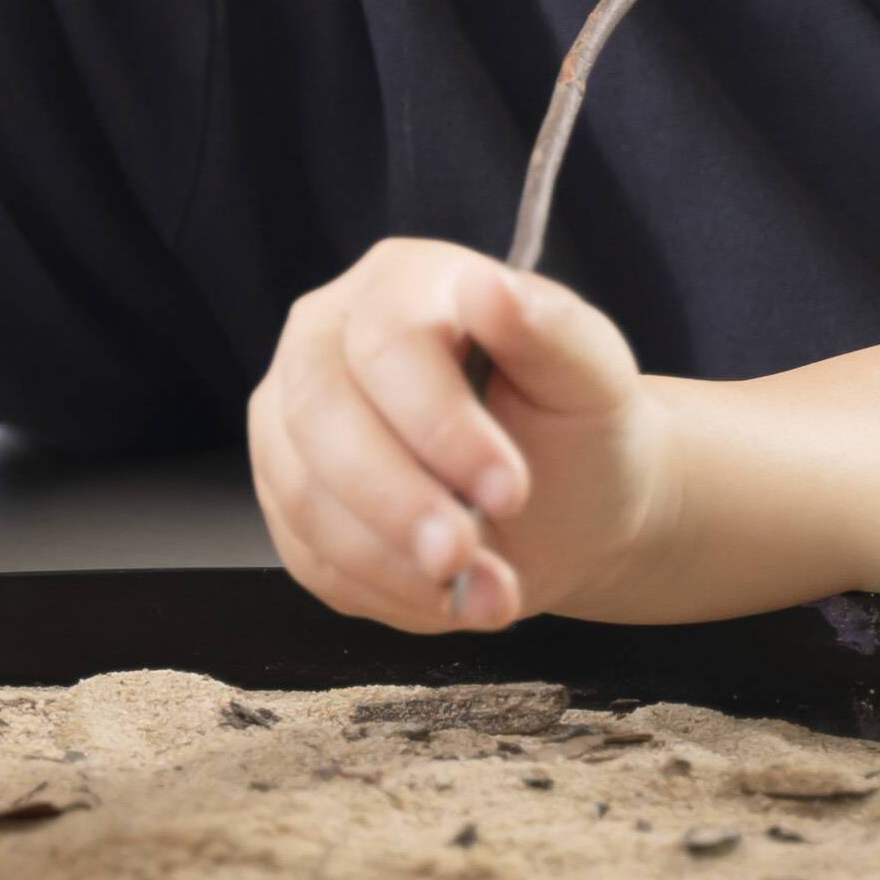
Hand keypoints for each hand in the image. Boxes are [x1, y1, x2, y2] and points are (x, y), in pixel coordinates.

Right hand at [249, 237, 662, 636]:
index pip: (386, 341)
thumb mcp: (592, 378)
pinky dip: (382, 590)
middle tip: (464, 556)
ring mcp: (292, 421)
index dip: (439, 423)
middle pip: (319, 413)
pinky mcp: (287, 498)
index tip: (510, 489)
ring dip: (392, 561)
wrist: (569, 506)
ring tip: (484, 594)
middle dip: (394, 500)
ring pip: (301, 493)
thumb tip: (490, 288)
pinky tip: (449, 595)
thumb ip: (549, 330)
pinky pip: (308, 554)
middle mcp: (325, 340)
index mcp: (400, 283)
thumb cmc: (579, 427)